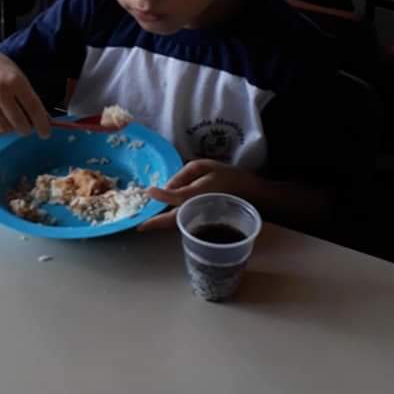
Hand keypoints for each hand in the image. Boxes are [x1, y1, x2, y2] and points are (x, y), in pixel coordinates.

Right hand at [0, 41, 50, 138]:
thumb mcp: (16, 75)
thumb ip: (27, 96)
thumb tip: (42, 119)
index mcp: (15, 80)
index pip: (33, 108)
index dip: (42, 124)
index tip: (45, 133)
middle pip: (19, 122)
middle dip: (25, 129)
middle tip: (26, 127)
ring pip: (2, 129)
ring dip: (9, 129)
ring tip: (8, 121)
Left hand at [138, 159, 257, 231]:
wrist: (253, 196)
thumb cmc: (230, 178)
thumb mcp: (206, 166)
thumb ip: (184, 174)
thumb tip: (167, 186)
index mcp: (198, 195)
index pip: (174, 198)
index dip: (160, 196)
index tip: (148, 191)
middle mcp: (197, 210)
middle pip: (172, 221)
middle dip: (155, 224)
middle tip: (140, 227)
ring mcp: (201, 219)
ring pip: (177, 225)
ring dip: (162, 224)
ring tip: (147, 221)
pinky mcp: (204, 222)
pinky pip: (184, 223)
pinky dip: (172, 222)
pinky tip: (163, 217)